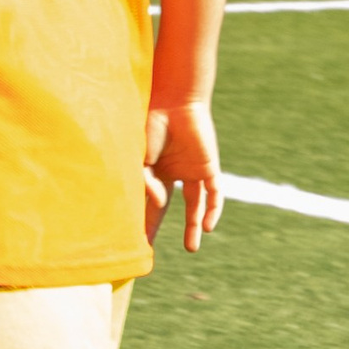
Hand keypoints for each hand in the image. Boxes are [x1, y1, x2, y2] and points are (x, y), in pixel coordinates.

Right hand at [144, 96, 222, 252]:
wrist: (175, 100)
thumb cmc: (152, 122)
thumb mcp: (140, 156)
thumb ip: (146, 180)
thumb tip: (159, 203)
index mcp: (153, 168)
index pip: (146, 199)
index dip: (141, 219)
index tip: (135, 240)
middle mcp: (172, 172)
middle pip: (167, 206)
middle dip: (158, 226)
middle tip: (151, 249)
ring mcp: (192, 170)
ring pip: (195, 204)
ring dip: (194, 226)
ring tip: (191, 248)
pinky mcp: (209, 167)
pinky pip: (213, 193)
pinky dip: (212, 210)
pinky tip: (208, 227)